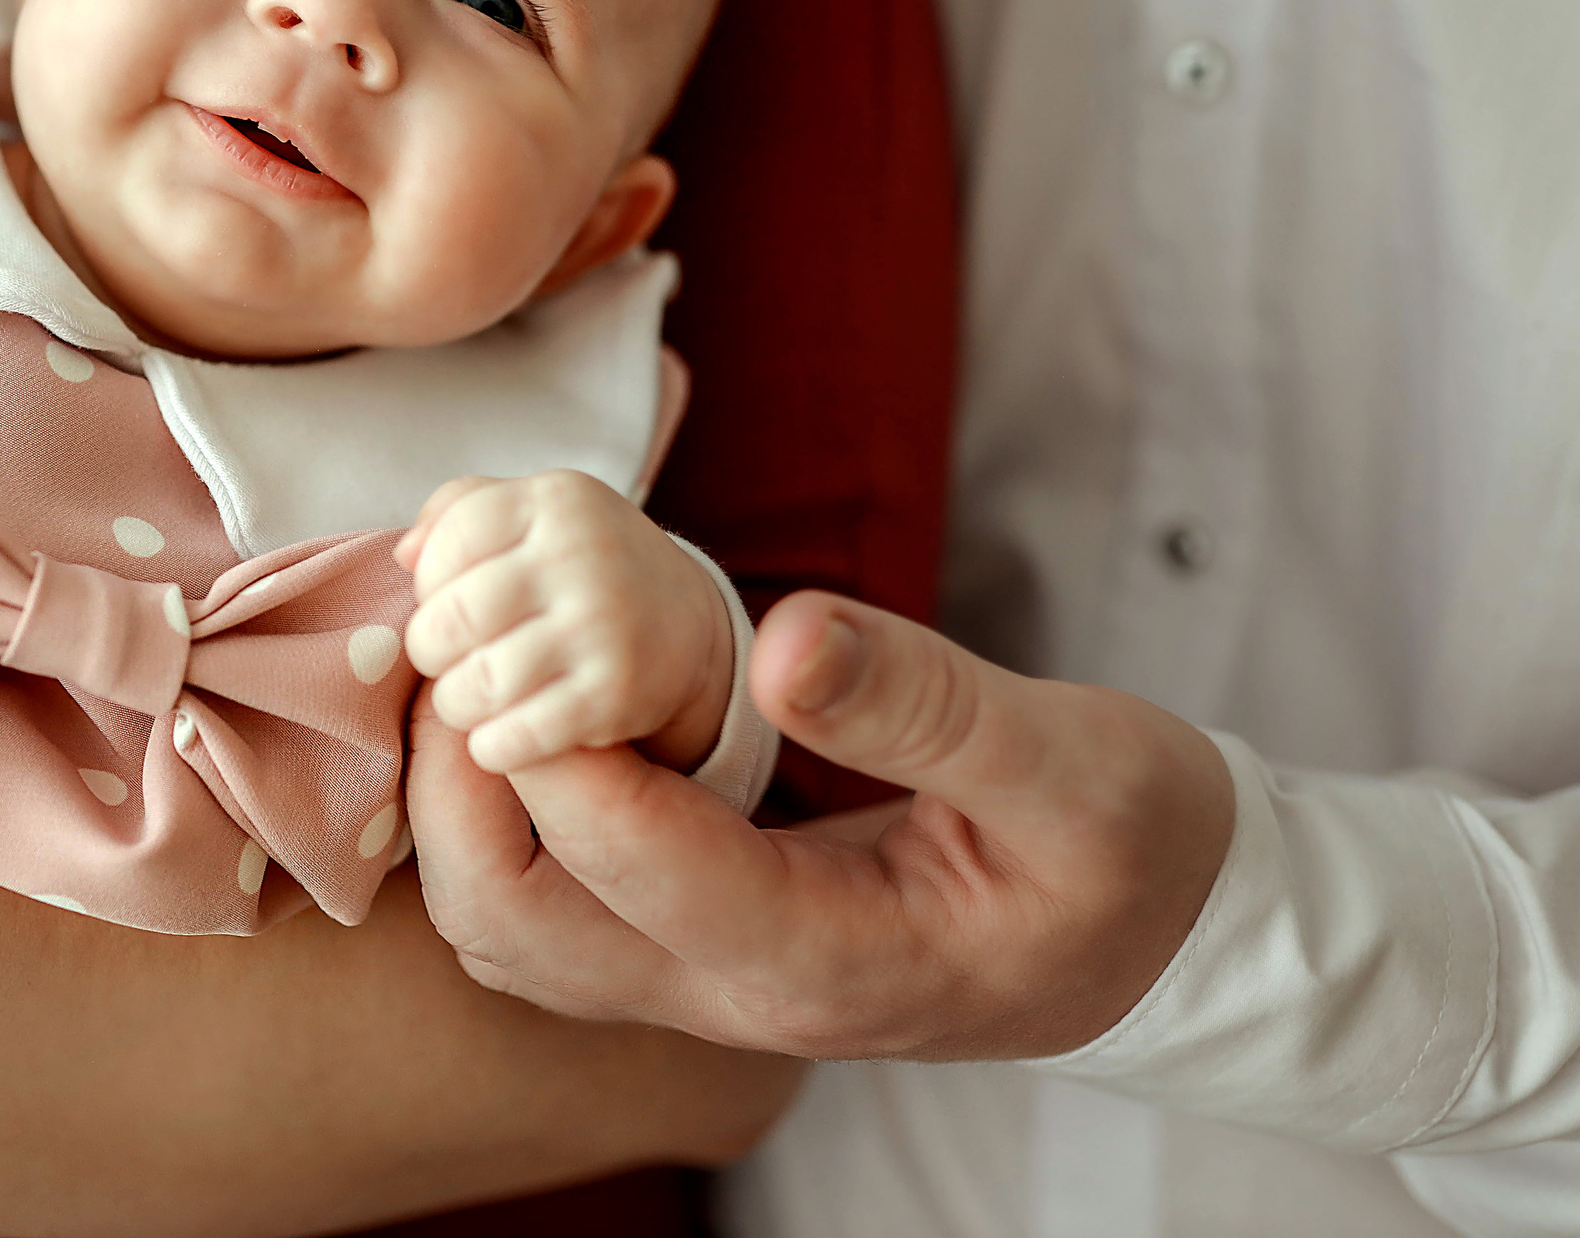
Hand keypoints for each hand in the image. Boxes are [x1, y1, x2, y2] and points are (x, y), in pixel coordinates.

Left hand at [396, 472, 732, 772]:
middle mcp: (582, 556)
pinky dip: (490, 746)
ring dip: (455, 703)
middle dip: (429, 648)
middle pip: (451, 618)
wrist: (684, 621)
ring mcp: (602, 628)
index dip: (429, 581)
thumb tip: (405, 556)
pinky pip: (514, 739)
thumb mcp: (530, 511)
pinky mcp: (614, 697)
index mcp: (554, 501)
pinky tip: (498, 735)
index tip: (446, 598)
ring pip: (474, 686)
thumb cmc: (575, 563)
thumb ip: (457, 509)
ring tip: (468, 697)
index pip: (450, 542)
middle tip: (446, 657)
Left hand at [407, 591, 1236, 1059]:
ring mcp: (703, 985)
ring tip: (477, 671)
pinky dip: (492, 818)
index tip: (528, 625)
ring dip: (458, 805)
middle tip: (468, 646)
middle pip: (516, 922)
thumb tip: (781, 633)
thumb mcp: (1075, 762)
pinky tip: (520, 715)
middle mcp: (737, 996)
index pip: (635, 863)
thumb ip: (928, 705)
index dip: (557, 742)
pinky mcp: (689, 950)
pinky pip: (540, 909)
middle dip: (458, 782)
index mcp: (830, 958)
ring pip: (506, 931)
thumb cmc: (1132, 851)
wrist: (1163, 942)